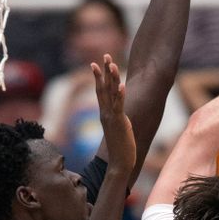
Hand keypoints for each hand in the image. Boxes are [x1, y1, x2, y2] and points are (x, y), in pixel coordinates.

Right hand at [92, 54, 135, 171]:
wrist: (119, 164)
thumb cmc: (121, 148)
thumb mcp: (119, 129)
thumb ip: (118, 119)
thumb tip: (119, 114)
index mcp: (104, 114)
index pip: (99, 91)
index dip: (98, 77)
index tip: (95, 63)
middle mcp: (105, 114)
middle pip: (103, 88)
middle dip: (104, 71)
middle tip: (105, 55)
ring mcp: (112, 118)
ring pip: (111, 94)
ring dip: (112, 78)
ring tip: (113, 64)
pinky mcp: (120, 123)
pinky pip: (120, 106)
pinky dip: (121, 95)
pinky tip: (122, 85)